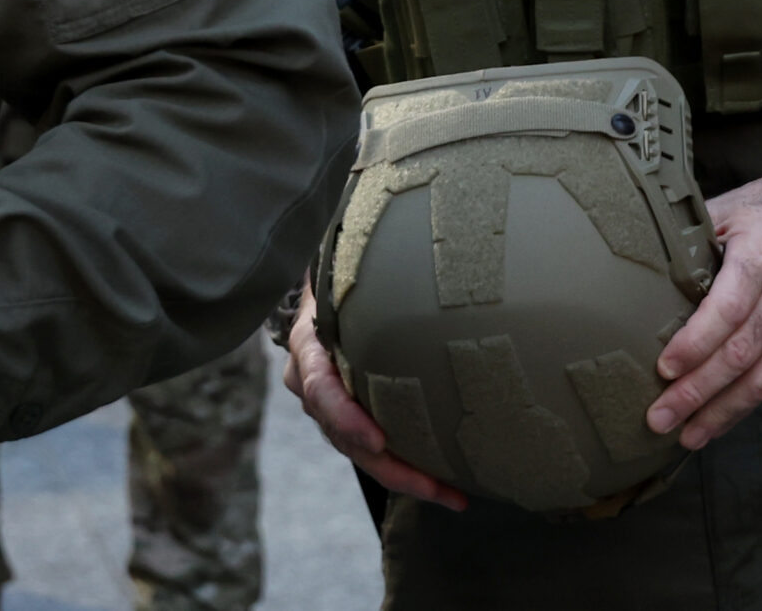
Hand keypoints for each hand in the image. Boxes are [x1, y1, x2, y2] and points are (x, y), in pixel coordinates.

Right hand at [284, 282, 466, 510]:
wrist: (323, 297)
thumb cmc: (343, 285)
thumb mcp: (344, 280)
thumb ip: (364, 286)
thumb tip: (418, 266)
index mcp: (309, 350)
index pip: (320, 390)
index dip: (346, 417)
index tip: (377, 438)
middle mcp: (313, 387)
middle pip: (347, 438)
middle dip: (392, 467)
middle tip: (434, 486)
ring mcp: (330, 411)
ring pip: (364, 454)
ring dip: (408, 478)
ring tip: (452, 495)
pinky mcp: (350, 422)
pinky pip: (376, 453)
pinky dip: (409, 470)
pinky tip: (447, 486)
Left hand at [647, 173, 761, 449]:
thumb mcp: (729, 209)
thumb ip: (691, 238)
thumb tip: (637, 264)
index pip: (730, 306)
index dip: (696, 342)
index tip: (664, 367)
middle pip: (743, 351)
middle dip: (699, 390)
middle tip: (661, 415)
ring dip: (722, 411)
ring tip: (687, 434)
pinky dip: (746, 404)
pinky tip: (718, 420)